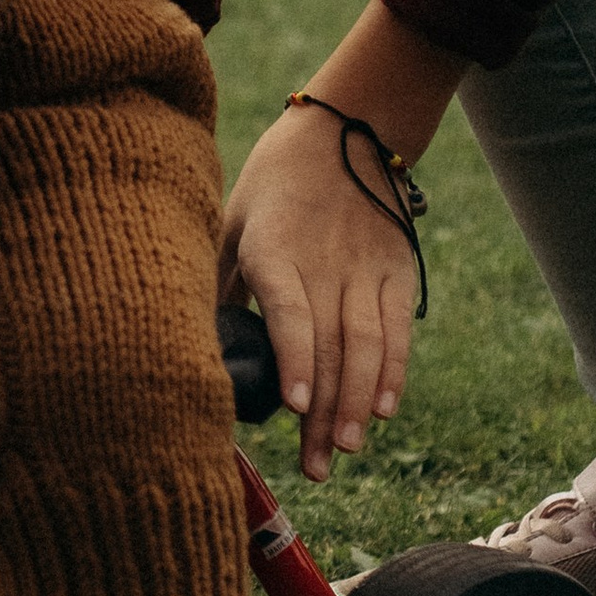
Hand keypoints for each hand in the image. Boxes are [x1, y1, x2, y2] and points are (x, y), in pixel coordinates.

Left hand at [220, 4, 459, 479]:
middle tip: (314, 467)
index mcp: (275, 248)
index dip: (297, 359)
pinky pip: (398, 330)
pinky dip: (393, 371)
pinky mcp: (396, 271)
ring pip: (367, 346)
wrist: (346, 129)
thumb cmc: (273, 179)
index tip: (297, 406)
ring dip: (358, 403)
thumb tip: (197, 339)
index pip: (290, 310)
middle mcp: (324, 262)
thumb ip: (220, 277)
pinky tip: (383, 410)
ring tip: (346, 448)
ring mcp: (366, 268)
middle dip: (324, 413)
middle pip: (329, 346)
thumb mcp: (233, 216)